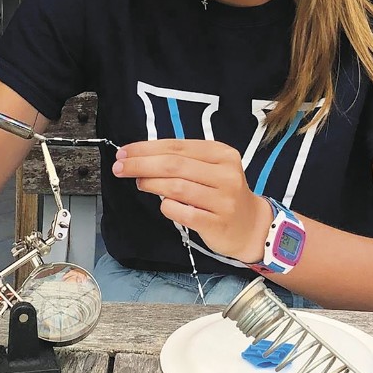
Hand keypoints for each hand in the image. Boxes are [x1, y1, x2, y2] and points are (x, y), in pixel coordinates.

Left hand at [112, 139, 272, 262]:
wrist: (252, 226)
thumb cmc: (223, 194)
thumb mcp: (210, 169)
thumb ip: (182, 161)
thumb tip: (140, 157)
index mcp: (221, 154)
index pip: (176, 146)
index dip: (146, 148)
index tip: (124, 152)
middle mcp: (225, 174)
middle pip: (173, 165)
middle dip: (141, 164)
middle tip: (120, 166)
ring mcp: (223, 199)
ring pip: (176, 187)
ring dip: (151, 183)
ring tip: (140, 183)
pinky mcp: (217, 222)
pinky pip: (183, 212)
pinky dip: (167, 207)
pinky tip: (163, 204)